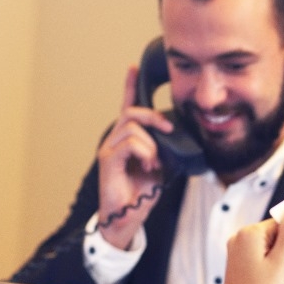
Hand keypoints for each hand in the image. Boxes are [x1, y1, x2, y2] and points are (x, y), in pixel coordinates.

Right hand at [95, 66, 175, 248]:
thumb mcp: (161, 165)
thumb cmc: (142, 191)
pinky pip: (130, 143)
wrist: (128, 215)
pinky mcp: (108, 159)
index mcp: (129, 138)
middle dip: (155, 117)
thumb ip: (165, 148)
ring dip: (152, 144)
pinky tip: (149, 165)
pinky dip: (145, 152)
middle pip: (133, 112)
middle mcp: (116, 139)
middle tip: (169, 130)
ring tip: (155, 162)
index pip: (128, 106)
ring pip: (133, 127)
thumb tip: (175, 138)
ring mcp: (110, 148)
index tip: (134, 68)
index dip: (130, 86)